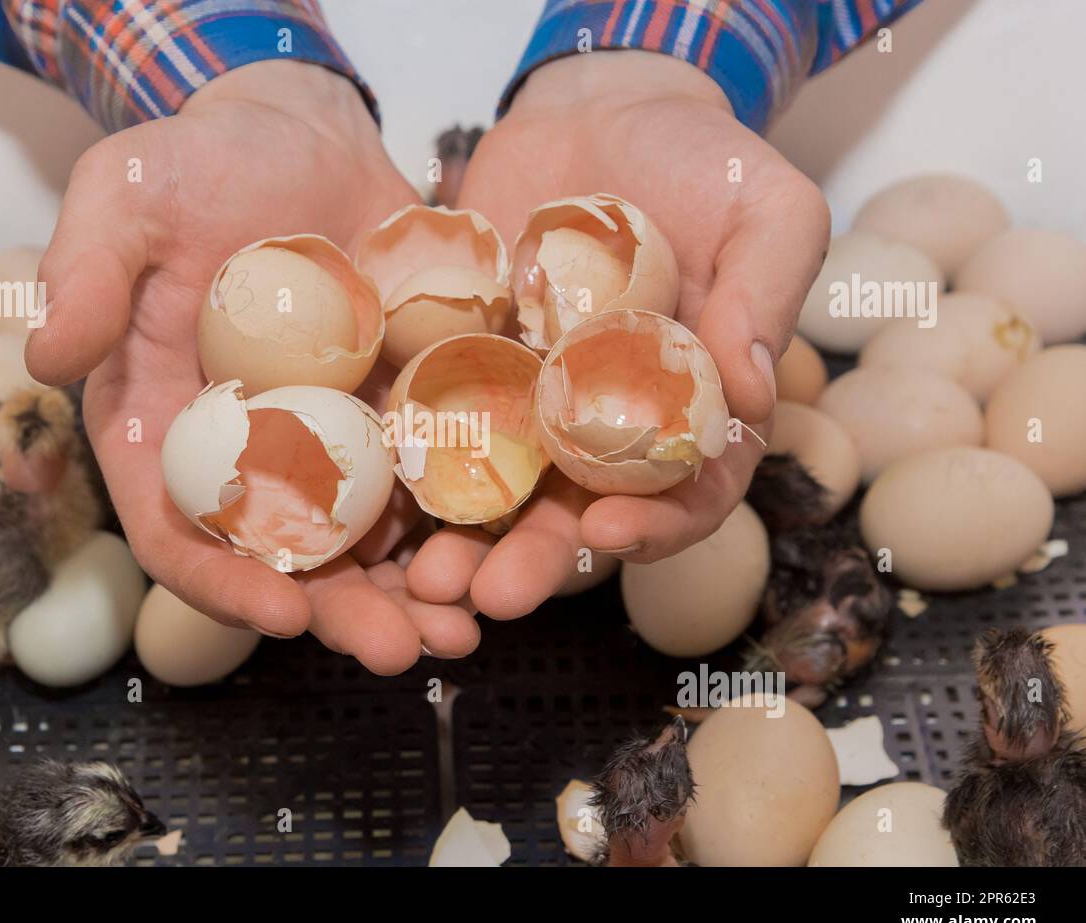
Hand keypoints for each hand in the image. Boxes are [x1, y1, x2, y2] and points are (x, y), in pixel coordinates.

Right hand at [26, 61, 477, 672]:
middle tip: (405, 651)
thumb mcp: (128, 197)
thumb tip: (48, 354)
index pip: (180, 532)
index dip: (224, 584)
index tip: (286, 618)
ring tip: (472, 626)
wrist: (299, 136)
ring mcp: (335, 443)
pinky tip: (517, 548)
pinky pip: (439, 480)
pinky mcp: (402, 412)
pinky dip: (474, 521)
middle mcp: (250, 457)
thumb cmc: (198, 164)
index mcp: (166, 431)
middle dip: (347, 613)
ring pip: (374, 541)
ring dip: (421, 592)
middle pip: (291, 561)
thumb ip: (86, 271)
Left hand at [408, 51, 829, 617]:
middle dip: (535, 562)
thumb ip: (767, 294)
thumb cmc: (701, 158)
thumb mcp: (767, 208)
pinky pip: (433, 427)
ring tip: (422, 578)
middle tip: (490, 596)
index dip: (657, 526)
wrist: (599, 109)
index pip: (687, 493)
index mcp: (691, 413)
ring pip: (497, 494)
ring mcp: (530, 406)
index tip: (608, 534)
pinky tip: (372, 499)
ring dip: (462, 543)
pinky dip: (406, 469)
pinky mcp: (463, 370)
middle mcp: (607, 428)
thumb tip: (754, 393)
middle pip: (576, 517)